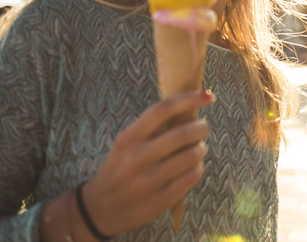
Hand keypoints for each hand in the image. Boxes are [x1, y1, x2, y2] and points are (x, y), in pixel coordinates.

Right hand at [80, 90, 212, 235]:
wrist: (100, 209)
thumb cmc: (118, 169)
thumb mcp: (125, 145)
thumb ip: (151, 129)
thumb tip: (187, 108)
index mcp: (128, 139)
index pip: (162, 109)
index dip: (188, 99)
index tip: (206, 96)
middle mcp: (137, 158)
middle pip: (182, 134)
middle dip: (201, 127)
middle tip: (202, 127)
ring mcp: (149, 181)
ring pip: (191, 156)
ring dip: (201, 148)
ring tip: (198, 148)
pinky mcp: (160, 201)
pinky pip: (191, 177)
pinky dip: (198, 168)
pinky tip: (193, 167)